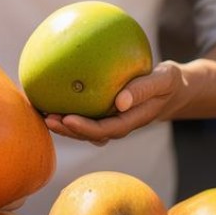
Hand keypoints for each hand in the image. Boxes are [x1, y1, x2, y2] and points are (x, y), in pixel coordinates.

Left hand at [43, 61, 184, 146]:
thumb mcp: (163, 80)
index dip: (85, 129)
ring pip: (84, 127)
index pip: (105, 130)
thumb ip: (143, 89)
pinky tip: (54, 95)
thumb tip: (119, 101)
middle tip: (47, 118)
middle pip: (89, 134)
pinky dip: (69, 108)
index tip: (67, 119)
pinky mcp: (106, 112)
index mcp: (131, 120)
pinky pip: (86, 113)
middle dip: (68, 130)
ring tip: (43, 112)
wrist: (172, 89)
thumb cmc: (168, 82)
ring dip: (64, 124)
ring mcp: (112, 120)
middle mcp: (118, 125)